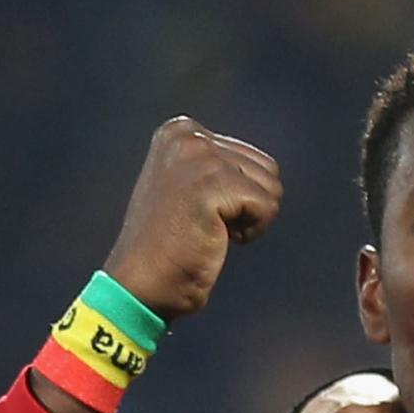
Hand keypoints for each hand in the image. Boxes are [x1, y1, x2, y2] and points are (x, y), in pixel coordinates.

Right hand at [101, 117, 282, 321]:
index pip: (256, 160)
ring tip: (207, 229)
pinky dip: (250, 232)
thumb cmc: (170, 245)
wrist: (141, 282)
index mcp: (181, 130)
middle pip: (268, 171)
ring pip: (272, 188)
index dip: (240, 198)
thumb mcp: (190, 188)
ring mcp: (199, 156)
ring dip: (249, 220)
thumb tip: (269, 170)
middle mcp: (188, 134)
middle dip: (247, 207)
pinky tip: (214, 238)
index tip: (201, 212)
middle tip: (204, 224)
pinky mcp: (211, 183)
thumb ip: (220, 166)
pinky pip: (267, 207)